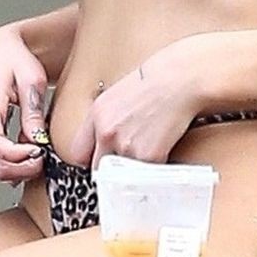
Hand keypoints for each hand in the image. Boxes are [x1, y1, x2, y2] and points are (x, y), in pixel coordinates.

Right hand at [0, 23, 49, 183]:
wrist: (1, 50)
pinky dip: (14, 165)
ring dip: (17, 169)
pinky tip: (31, 157)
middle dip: (19, 169)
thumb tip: (37, 139)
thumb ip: (32, 110)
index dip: (15, 155)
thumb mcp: (32, 78)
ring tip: (41, 158)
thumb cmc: (14, 59)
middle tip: (44, 163)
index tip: (38, 153)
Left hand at [56, 35, 222, 166]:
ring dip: (133, 171)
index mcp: (96, 116)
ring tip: (147, 150)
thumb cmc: (154, 84)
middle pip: (97, 169)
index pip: (77, 153)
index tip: (98, 162)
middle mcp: (106, 132)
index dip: (89, 160)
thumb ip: (104, 121)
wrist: (180, 81)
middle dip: (110, 170)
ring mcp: (126, 146)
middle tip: (125, 162)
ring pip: (122, 175)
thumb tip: (101, 143)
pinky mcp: (149, 156)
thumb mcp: (116, 97)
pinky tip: (161, 148)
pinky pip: (147, 174)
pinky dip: (154, 168)